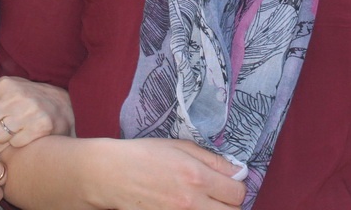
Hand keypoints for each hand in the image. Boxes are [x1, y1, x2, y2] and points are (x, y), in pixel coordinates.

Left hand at [0, 76, 73, 150]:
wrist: (64, 104)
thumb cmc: (26, 100)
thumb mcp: (0, 95)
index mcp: (2, 85)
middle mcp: (14, 95)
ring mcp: (29, 110)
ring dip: (0, 141)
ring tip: (10, 132)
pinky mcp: (41, 125)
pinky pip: (16, 144)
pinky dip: (16, 144)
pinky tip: (23, 136)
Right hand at [85, 137, 245, 209]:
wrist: (112, 175)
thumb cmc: (145, 155)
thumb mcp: (180, 147)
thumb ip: (212, 160)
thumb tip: (237, 171)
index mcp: (197, 177)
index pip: (237, 192)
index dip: (237, 186)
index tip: (230, 182)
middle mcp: (192, 202)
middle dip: (231, 203)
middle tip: (221, 196)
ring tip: (208, 202)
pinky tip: (191, 206)